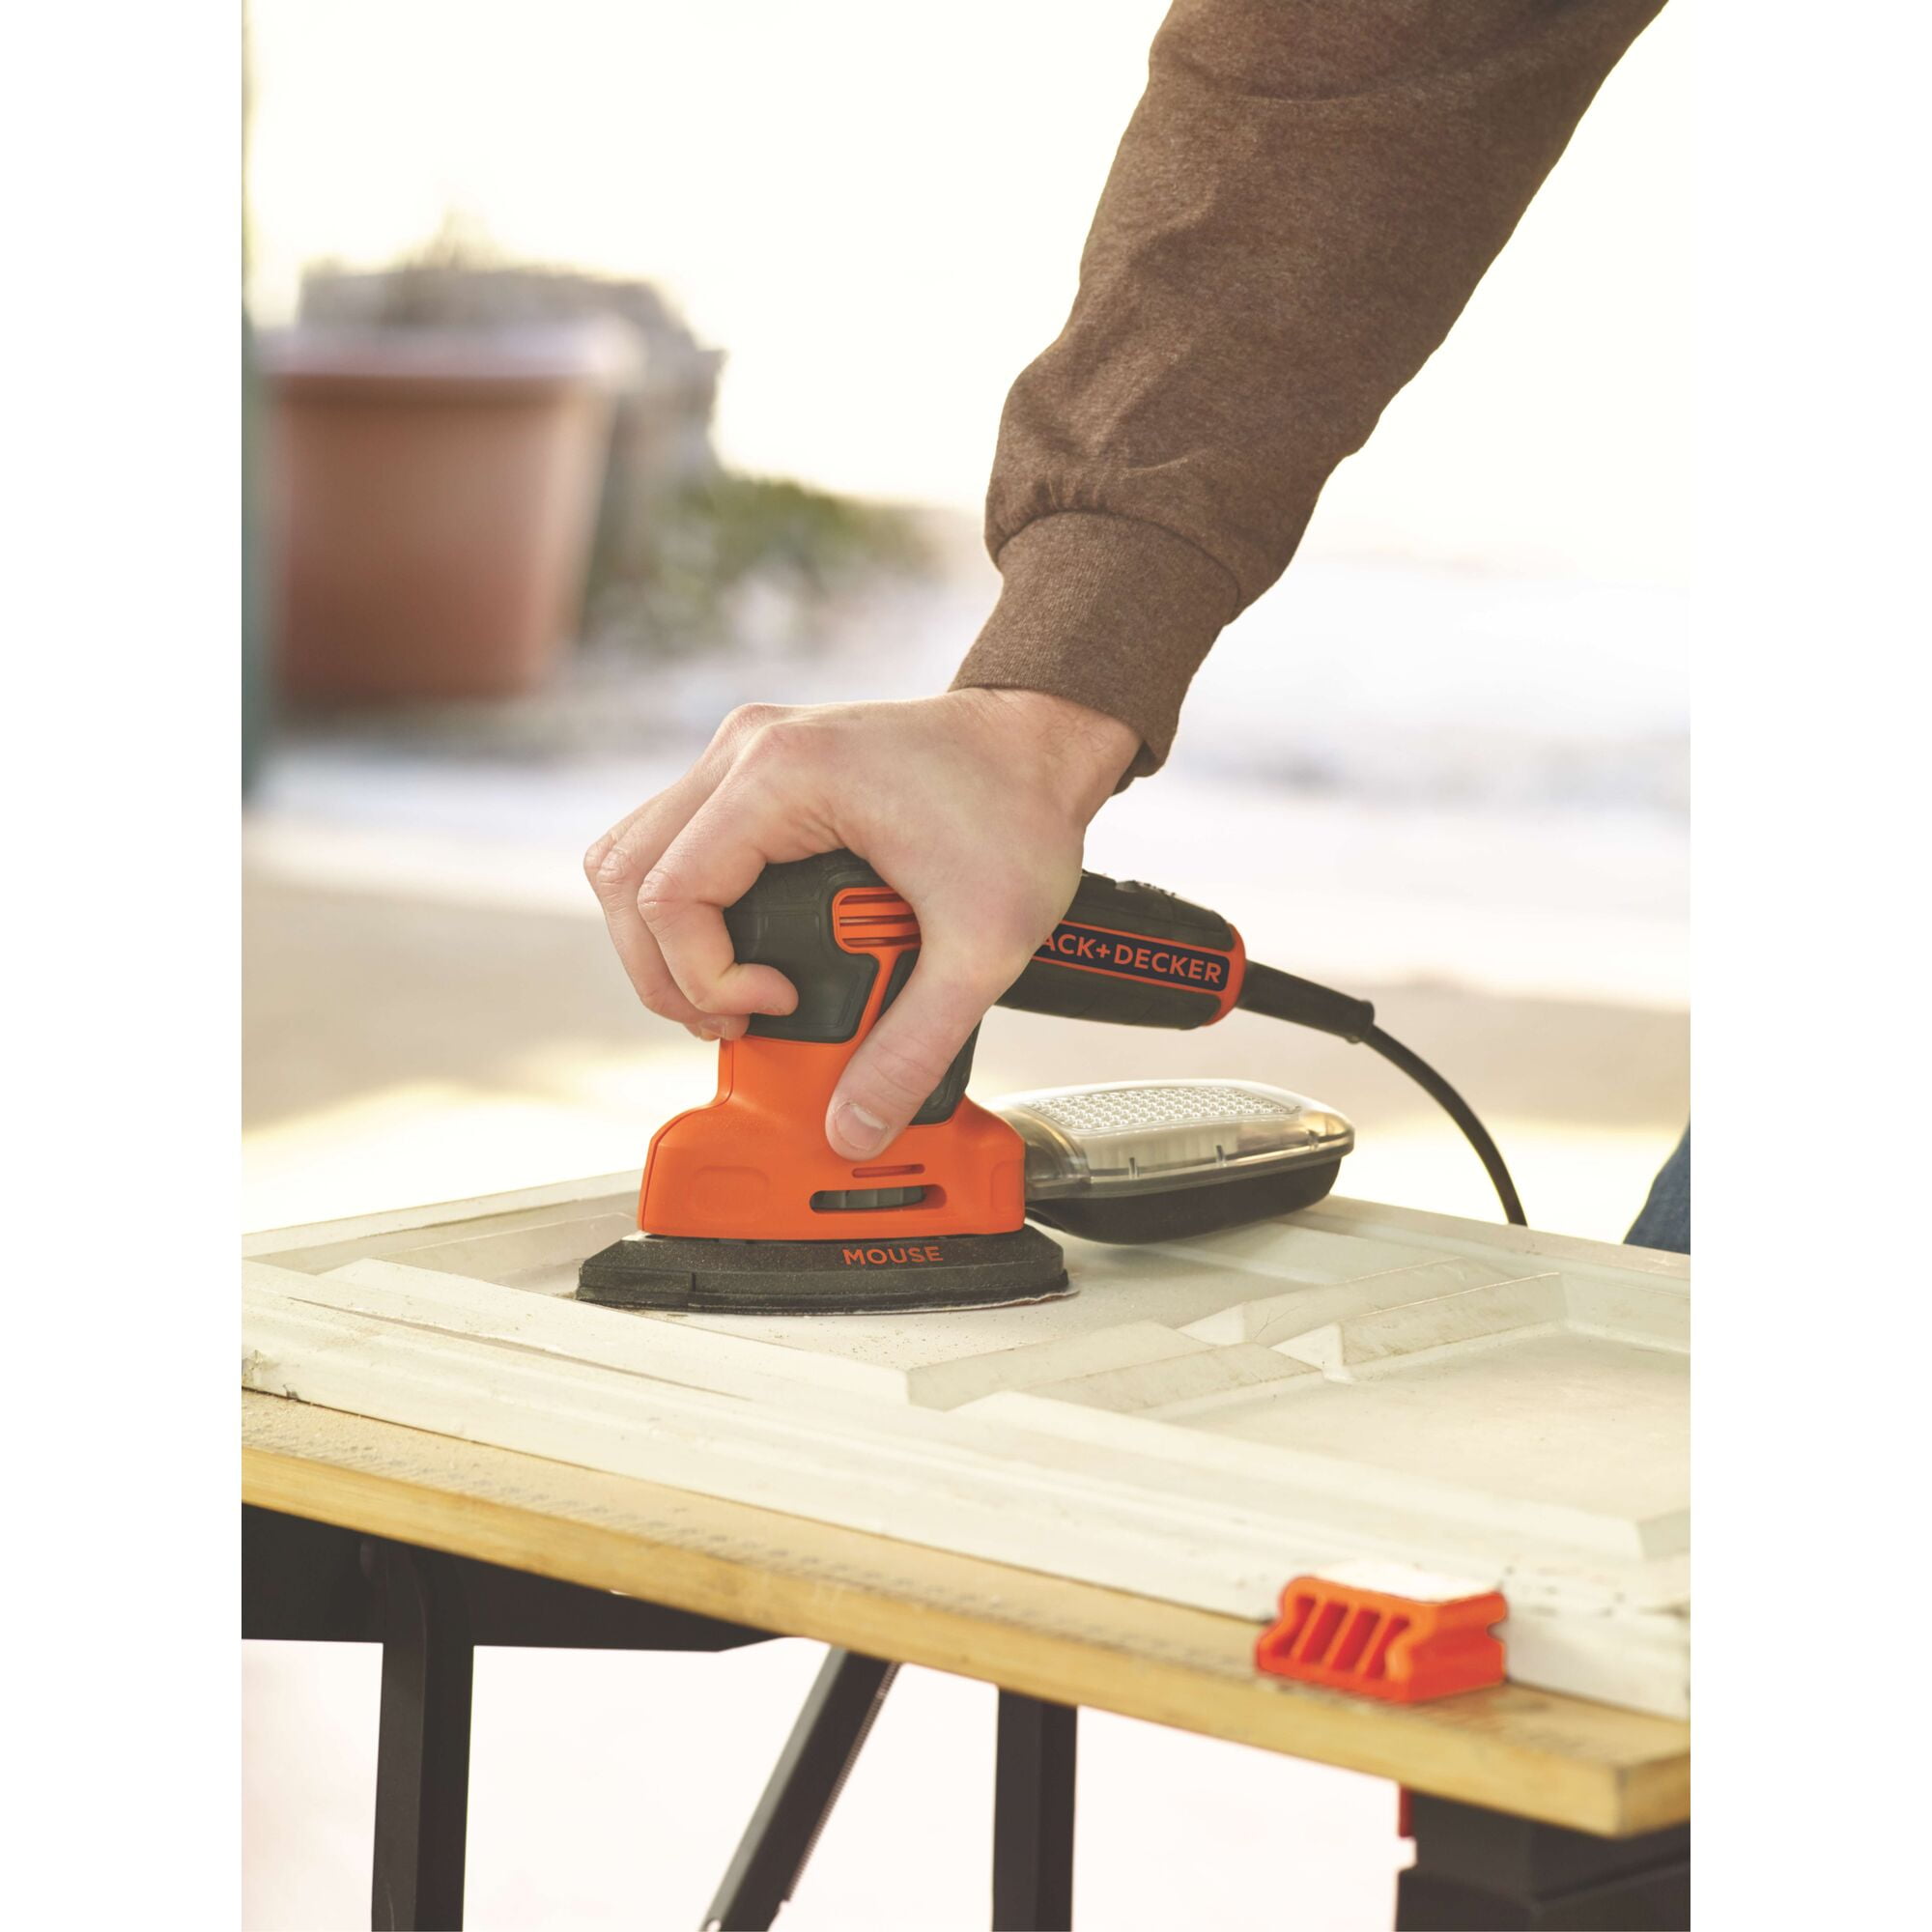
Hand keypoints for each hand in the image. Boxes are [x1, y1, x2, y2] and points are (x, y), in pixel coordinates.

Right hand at [584, 689, 1138, 1157]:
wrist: (1042, 745)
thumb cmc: (1019, 812)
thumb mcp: (980, 948)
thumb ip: (914, 1047)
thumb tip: (853, 1128)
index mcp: (782, 774)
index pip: (669, 895)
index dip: (705, 980)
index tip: (777, 1011)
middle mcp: (745, 751)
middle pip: (624, 874)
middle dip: (663, 972)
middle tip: (731, 1024)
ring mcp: (744, 756)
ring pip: (636, 857)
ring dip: (663, 941)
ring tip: (731, 997)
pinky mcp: (756, 774)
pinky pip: (679, 846)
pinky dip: (690, 909)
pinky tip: (747, 953)